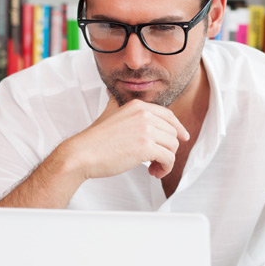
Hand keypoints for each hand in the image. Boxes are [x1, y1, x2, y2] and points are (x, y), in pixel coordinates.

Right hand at [62, 95, 188, 180]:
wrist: (82, 154)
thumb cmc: (94, 139)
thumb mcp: (107, 114)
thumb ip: (114, 103)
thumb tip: (110, 93)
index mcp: (138, 106)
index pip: (168, 116)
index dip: (178, 128)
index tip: (182, 138)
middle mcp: (144, 115)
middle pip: (172, 133)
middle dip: (167, 149)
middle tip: (156, 161)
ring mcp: (146, 130)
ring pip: (172, 146)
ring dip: (166, 161)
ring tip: (153, 169)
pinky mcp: (146, 147)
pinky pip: (168, 159)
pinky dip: (165, 169)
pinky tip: (153, 172)